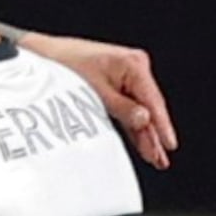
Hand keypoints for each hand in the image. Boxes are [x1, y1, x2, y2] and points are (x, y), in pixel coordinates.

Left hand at [18, 32, 177, 169]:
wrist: (47, 56)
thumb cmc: (68, 65)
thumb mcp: (95, 90)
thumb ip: (122, 107)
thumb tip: (144, 120)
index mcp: (132, 64)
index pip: (152, 100)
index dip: (162, 125)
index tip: (169, 144)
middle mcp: (134, 68)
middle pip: (149, 108)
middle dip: (155, 135)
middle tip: (161, 159)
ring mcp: (128, 76)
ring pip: (141, 111)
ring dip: (146, 134)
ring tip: (155, 158)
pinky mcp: (119, 85)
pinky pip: (131, 109)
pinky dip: (135, 127)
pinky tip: (143, 144)